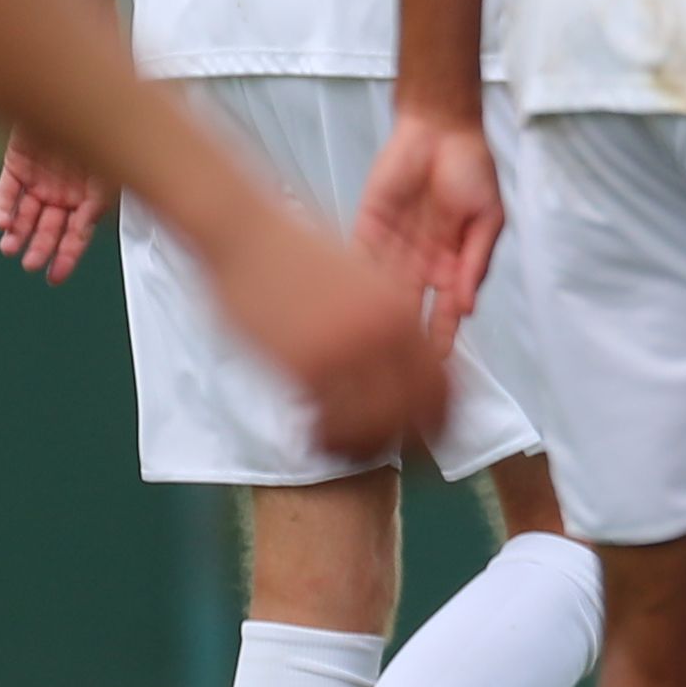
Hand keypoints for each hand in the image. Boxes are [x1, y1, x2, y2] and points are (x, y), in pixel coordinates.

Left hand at [0, 130, 113, 283]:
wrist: (72, 88)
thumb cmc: (102, 124)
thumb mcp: (109, 169)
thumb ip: (98, 200)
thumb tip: (87, 227)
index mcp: (91, 196)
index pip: (78, 234)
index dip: (67, 256)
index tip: (55, 276)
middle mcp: (65, 191)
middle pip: (50, 228)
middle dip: (41, 248)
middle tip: (31, 264)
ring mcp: (41, 178)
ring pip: (26, 215)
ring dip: (19, 234)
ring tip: (10, 248)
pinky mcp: (18, 163)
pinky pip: (7, 192)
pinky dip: (3, 209)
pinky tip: (2, 222)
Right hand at [201, 201, 449, 464]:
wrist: (244, 233)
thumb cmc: (296, 251)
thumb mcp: (363, 279)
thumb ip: (388, 319)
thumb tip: (410, 364)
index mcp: (401, 311)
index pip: (441, 385)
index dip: (440, 418)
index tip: (431, 433)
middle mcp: (381, 334)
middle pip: (417, 413)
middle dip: (411, 441)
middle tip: (395, 454)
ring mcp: (343, 352)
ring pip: (374, 426)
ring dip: (366, 445)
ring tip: (353, 452)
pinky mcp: (301, 366)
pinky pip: (330, 422)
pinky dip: (329, 439)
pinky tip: (321, 440)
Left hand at [360, 101, 507, 343]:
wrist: (439, 129)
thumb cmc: (471, 169)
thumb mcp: (488, 218)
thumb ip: (477, 262)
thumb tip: (469, 305)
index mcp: (452, 262)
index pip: (444, 309)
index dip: (441, 335)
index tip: (438, 361)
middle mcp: (420, 260)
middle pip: (409, 308)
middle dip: (403, 336)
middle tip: (396, 367)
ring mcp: (393, 246)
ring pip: (383, 290)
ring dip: (377, 315)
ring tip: (371, 346)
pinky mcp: (368, 227)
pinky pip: (361, 259)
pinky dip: (356, 282)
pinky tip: (351, 307)